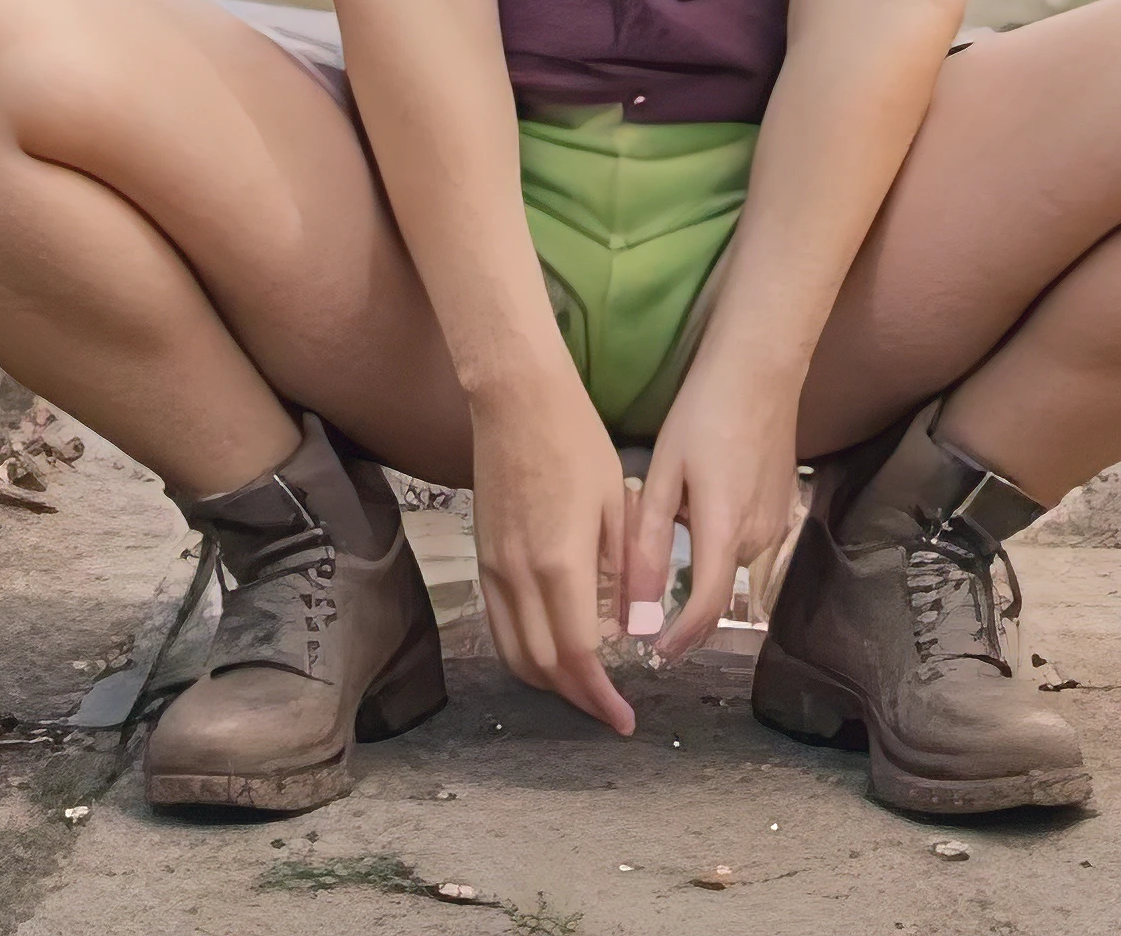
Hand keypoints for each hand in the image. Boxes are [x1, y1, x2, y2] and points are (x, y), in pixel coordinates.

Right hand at [465, 379, 634, 734]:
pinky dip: (523, 652)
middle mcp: (520, 577)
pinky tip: (550, 649)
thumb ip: (627, 571)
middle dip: (577, 699)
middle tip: (609, 711)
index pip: (580, 656)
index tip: (625, 718)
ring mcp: (494, 570)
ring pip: (514, 653)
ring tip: (583, 688)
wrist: (515, 402)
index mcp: (561, 565)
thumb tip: (638, 628)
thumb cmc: (576, 443)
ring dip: (548, 682)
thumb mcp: (619, 504)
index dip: (600, 698)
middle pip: (543, 667)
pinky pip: (499, 625)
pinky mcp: (482, 558)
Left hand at [629, 361, 804, 664]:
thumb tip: (634, 607)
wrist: (760, 369)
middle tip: (644, 573)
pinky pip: (745, 540)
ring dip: (702, 559)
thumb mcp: (663, 474)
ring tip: (674, 519)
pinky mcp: (785, 509)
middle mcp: (759, 535)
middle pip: (717, 586)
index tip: (656, 653)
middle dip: (683, 595)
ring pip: (730, 562)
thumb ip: (648, 543)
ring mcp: (778, 523)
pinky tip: (703, 499)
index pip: (709, 607)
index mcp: (724, 527)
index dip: (682, 639)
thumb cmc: (704, 412)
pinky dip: (720, 537)